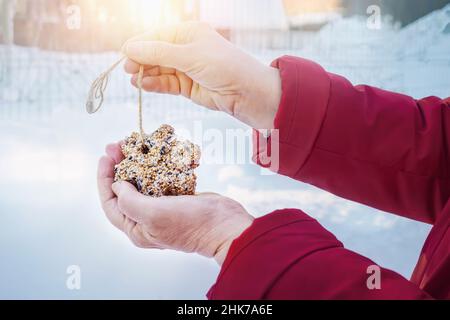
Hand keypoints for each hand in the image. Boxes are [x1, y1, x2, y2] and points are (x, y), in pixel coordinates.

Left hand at [97, 142, 253, 264]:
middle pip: (126, 189)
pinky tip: (160, 149)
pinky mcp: (178, 196)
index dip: (104, 178)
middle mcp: (147, 218)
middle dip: (121, 165)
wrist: (225, 225)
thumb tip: (117, 185)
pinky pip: (164, 177)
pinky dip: (162, 163)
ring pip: (144, 180)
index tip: (106, 156)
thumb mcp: (154, 214)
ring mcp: (163, 207)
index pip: (111, 202)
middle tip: (118, 144)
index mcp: (137, 228)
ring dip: (139, 161)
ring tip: (136, 142)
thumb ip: (129, 201)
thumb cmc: (190, 223)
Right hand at [123, 22, 280, 129]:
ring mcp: (186, 68)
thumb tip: (128, 49)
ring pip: (159, 70)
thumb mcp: (189, 56)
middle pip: (155, 53)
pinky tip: (144, 85)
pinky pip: (166, 83)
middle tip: (126, 69)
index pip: (157, 36)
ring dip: (146, 74)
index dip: (139, 44)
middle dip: (141, 60)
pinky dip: (155, 84)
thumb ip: (158, 54)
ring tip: (133, 80)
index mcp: (188, 32)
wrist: (248, 92)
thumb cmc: (223, 66)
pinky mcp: (188, 86)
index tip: (123, 54)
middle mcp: (186, 48)